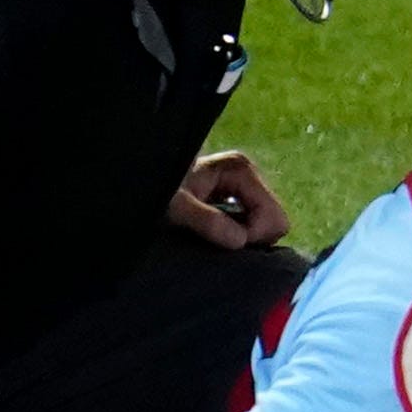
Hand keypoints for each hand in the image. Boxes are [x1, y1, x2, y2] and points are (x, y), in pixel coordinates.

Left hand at [168, 153, 289, 250]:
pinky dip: (238, 234)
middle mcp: (249, 173)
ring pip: (266, 224)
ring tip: (213, 236)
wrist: (136, 183)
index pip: (274, 216)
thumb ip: (207, 221)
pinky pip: (254, 224)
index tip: (223, 242)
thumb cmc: (157, 191)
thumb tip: (240, 241)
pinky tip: (215, 232)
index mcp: (241, 169)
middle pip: (275, 220)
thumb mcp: (176, 208)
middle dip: (250, 236)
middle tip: (217, 240)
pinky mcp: (237, 197)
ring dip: (243, 237)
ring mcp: (244, 185)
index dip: (252, 236)